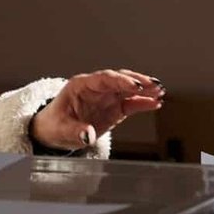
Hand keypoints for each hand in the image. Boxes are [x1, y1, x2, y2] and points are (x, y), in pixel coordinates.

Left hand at [31, 69, 164, 149]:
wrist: (53, 131)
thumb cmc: (54, 125)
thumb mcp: (61, 130)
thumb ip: (75, 131)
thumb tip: (88, 135)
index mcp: (81, 86)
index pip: (104, 78)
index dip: (120, 80)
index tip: (135, 85)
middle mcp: (97, 88)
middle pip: (120, 80)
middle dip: (137, 82)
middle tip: (153, 85)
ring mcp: (107, 97)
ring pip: (129, 89)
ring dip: (145, 89)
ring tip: (160, 91)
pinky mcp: (114, 109)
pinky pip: (131, 104)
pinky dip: (143, 103)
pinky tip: (156, 103)